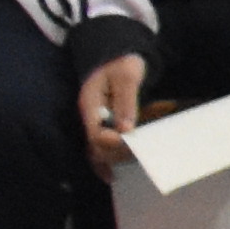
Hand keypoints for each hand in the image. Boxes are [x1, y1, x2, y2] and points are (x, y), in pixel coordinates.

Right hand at [77, 53, 148, 168]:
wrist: (116, 53)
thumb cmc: (123, 61)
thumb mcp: (127, 76)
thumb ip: (126, 102)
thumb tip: (126, 130)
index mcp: (90, 104)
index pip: (96, 133)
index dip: (113, 143)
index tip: (132, 143)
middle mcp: (89, 116)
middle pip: (96, 146)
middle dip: (116, 153)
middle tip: (140, 155)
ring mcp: (94, 121)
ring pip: (97, 149)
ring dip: (114, 158)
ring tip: (135, 163)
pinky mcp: (102, 124)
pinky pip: (100, 146)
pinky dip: (106, 160)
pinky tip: (110, 175)